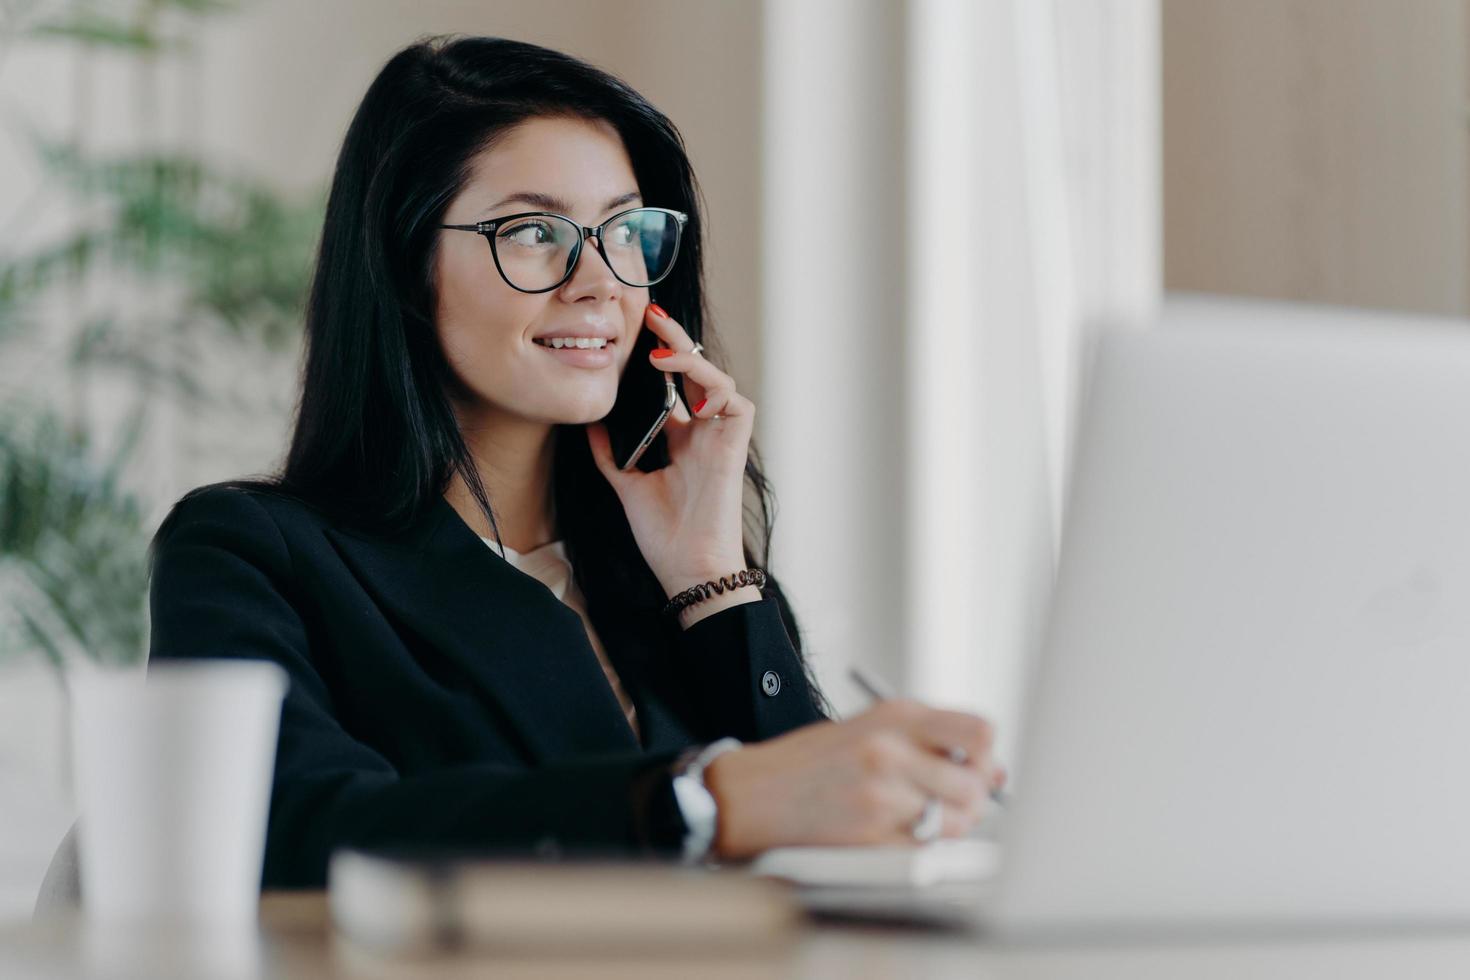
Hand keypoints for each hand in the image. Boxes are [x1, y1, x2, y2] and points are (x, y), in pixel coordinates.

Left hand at [585, 303, 754, 599]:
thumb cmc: (665, 534)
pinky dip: (709, 384)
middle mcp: (704, 431)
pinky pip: (731, 397)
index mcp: (682, 439)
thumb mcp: (626, 485)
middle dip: (673, 340)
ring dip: (688, 358)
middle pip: (694, 372)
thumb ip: (611, 452)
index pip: (672, 385)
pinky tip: (680, 385)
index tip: (634, 334)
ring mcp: (721, 435)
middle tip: (649, 314)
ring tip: (657, 351)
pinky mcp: (736, 442)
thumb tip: (589, 422)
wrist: (688, 566)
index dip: (657, 359)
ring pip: (714, 377)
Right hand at [701, 698, 1004, 858]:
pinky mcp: (870, 835)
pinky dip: (922, 846)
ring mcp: (881, 794)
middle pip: (976, 782)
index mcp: (895, 715)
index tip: (977, 768)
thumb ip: (929, 742)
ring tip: (923, 819)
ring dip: (951, 825)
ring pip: (957, 819)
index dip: (987, 756)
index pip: (979, 732)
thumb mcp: (869, 729)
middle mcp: (891, 750)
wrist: (751, 792)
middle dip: (975, 799)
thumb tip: (995, 772)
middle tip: (955, 803)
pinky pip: (926, 847)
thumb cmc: (808, 762)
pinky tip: (896, 834)